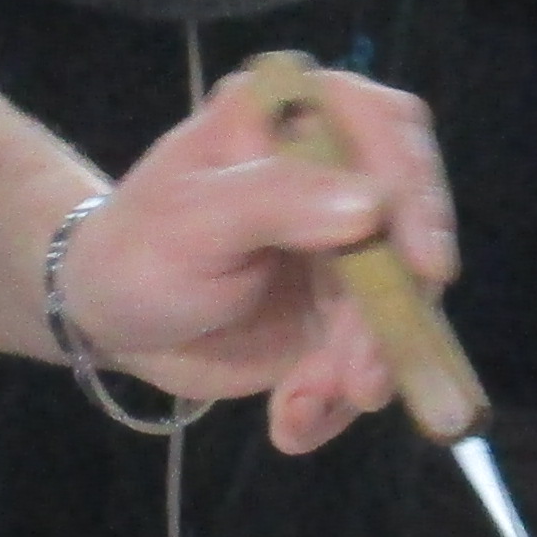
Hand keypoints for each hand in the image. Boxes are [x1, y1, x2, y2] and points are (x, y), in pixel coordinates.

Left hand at [53, 64, 459, 453]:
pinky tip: (292, 422)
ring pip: (401, 305)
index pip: (390, 132)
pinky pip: (374, 355)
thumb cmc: (137, 248)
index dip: (418, 195)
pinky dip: (338, 399)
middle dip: (387, 318)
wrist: (112, 317)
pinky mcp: (350, 308)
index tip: (424, 266)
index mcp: (300, 114)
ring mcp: (352, 244)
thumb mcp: (193, 220)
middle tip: (357, 382)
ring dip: (361, 371)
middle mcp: (342, 172)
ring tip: (301, 409)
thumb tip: (374, 204)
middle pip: (411, 232)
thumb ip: (277, 201)